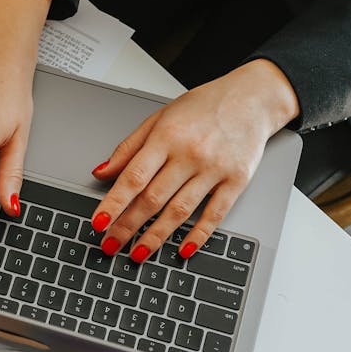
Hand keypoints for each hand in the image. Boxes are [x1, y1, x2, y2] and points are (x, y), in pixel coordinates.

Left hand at [90, 59, 300, 261]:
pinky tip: (183, 249)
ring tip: (137, 253)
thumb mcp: (159, 118)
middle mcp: (189, 154)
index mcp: (166, 137)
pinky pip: (215, 214)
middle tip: (109, 245)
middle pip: (152, 198)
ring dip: (156, 237)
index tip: (98, 223)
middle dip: (127, 226)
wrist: (252, 98)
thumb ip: (129, 148)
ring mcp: (214, 169)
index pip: (133, 177)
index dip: (113, 203)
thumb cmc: (203, 107)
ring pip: (179, 211)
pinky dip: (198, 235)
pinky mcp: (237, 180)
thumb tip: (102, 173)